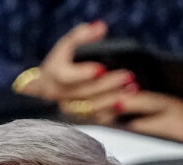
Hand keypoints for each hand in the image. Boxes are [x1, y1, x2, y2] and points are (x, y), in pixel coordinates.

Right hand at [20, 21, 139, 121]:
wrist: (50, 86)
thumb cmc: (62, 63)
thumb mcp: (67, 45)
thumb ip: (82, 35)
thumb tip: (100, 28)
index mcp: (53, 75)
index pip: (64, 76)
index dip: (82, 74)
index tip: (101, 68)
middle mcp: (59, 95)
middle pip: (82, 93)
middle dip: (107, 85)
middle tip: (127, 75)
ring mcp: (70, 109)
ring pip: (91, 109)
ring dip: (113, 98)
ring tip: (132, 87)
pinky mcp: (81, 119)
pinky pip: (97, 118)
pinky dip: (113, 111)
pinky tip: (127, 101)